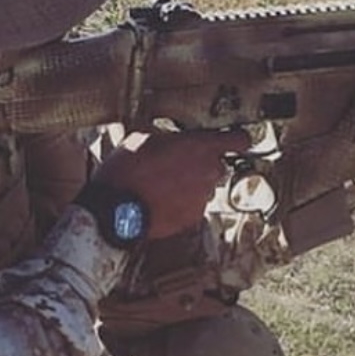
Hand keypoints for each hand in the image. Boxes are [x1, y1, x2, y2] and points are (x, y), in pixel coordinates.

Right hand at [91, 128, 245, 238]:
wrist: (115, 209)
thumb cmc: (126, 170)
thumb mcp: (143, 137)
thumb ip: (169, 136)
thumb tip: (172, 138)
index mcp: (200, 146)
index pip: (239, 140)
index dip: (237, 139)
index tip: (235, 139)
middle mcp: (209, 172)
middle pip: (220, 165)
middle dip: (204, 164)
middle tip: (179, 163)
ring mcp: (202, 198)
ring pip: (205, 187)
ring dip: (191, 184)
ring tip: (164, 184)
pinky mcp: (193, 218)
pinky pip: (194, 205)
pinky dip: (182, 203)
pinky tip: (161, 200)